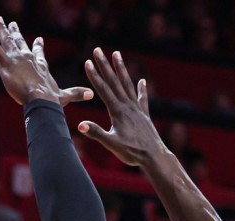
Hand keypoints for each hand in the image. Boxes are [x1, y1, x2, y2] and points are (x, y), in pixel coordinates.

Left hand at [0, 17, 92, 108]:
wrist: (41, 99)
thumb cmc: (51, 100)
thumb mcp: (64, 96)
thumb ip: (76, 94)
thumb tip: (92, 94)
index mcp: (40, 65)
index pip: (39, 53)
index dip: (38, 46)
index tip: (39, 39)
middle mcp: (28, 57)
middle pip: (21, 42)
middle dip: (17, 33)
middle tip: (13, 24)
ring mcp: (16, 58)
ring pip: (7, 40)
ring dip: (2, 29)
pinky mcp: (5, 62)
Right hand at [77, 49, 164, 167]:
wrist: (154, 156)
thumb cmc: (132, 152)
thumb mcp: (111, 144)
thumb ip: (96, 133)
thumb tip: (80, 126)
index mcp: (118, 111)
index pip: (103, 89)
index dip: (94, 76)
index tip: (87, 62)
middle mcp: (127, 106)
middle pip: (114, 81)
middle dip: (104, 65)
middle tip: (97, 50)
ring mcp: (137, 109)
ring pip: (127, 84)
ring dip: (121, 69)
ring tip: (117, 53)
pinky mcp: (144, 115)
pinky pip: (142, 98)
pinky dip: (141, 88)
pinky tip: (142, 80)